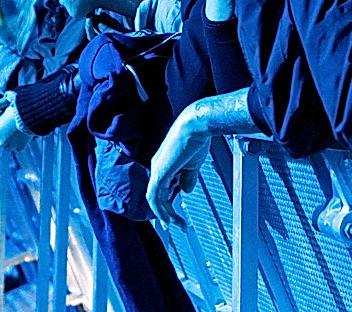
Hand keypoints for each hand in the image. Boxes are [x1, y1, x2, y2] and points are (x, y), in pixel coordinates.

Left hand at [0, 106, 30, 150]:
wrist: (27, 113)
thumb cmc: (13, 111)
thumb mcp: (1, 114)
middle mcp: (1, 142)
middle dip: (1, 139)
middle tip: (7, 129)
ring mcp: (11, 145)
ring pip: (8, 148)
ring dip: (10, 142)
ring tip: (15, 132)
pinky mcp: (21, 146)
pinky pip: (18, 148)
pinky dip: (19, 143)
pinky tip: (21, 136)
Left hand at [147, 104, 211, 225]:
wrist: (196, 126)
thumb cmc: (196, 139)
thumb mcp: (193, 164)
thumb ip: (188, 178)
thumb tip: (185, 191)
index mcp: (165, 164)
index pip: (162, 188)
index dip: (168, 203)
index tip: (177, 215)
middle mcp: (158, 167)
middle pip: (156, 196)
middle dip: (166, 213)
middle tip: (177, 225)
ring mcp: (157, 170)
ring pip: (155, 199)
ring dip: (166, 215)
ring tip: (178, 225)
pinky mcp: (159, 173)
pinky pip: (155, 197)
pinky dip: (161, 210)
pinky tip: (170, 218)